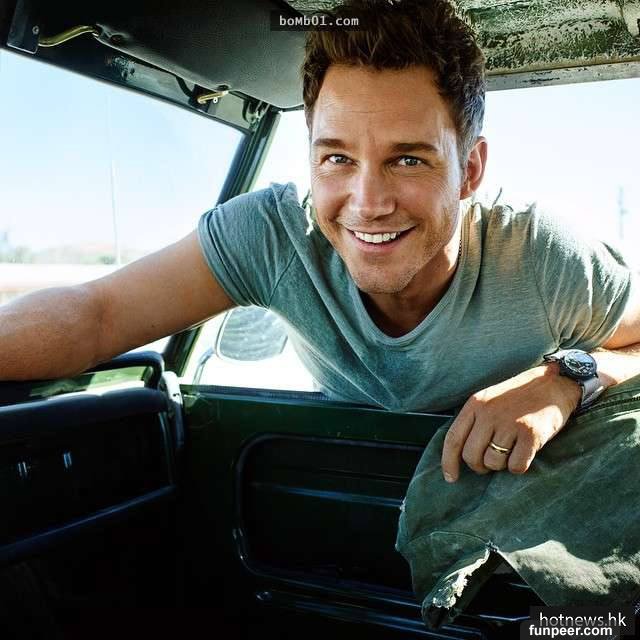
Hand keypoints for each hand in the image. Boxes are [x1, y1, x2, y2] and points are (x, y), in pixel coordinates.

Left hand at [441, 363, 581, 481]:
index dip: (448, 462)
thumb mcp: (489, 400)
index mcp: (475, 404)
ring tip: (510, 450)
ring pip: (493, 463)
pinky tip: (524, 452)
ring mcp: (510, 424)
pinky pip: (516, 466)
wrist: (554, 384)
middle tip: (489, 462)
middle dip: (479, 466)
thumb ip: (474, 421)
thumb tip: (458, 455)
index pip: (453, 438)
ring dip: (500, 465)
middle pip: (471, 456)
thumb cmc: (518, 397)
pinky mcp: (531, 435)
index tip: (451, 478)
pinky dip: (519, 466)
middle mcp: (489, 413)